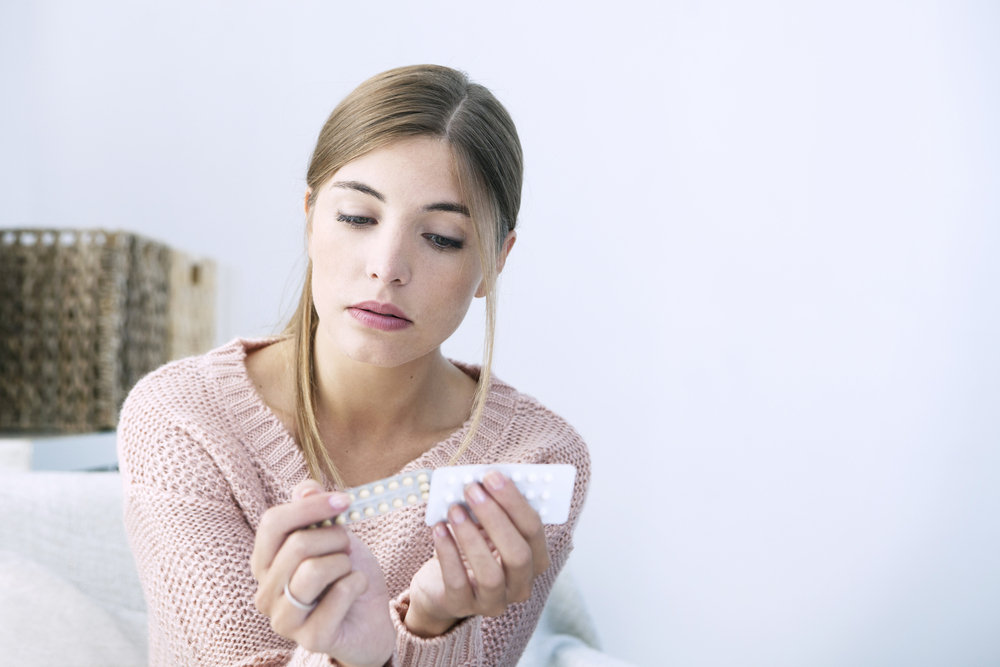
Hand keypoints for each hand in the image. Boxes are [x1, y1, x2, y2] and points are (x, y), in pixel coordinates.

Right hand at [251, 479, 394, 666]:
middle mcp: (265, 592)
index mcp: (264, 562)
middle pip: (297, 544)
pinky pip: (339, 594)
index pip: (272, 523)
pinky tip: (357, 589)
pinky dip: (357, 583)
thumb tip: (306, 488)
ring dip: (344, 563)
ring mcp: (283, 619)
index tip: (345, 501)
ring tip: (348, 570)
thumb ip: (315, 511)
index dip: (310, 506)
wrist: (369, 619)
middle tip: (347, 548)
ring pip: (314, 570)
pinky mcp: (310, 639)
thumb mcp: (332, 536)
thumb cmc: (344, 575)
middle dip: (335, 538)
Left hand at [406, 470, 550, 636]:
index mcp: (535, 559)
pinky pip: (457, 582)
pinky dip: (447, 553)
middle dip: (495, 517)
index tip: (493, 476)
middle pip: (518, 554)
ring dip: (471, 536)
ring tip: (453, 509)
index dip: (515, 502)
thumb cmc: (472, 547)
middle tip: (472, 489)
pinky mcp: (463, 607)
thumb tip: (482, 479)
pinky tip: (438, 529)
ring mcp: (494, 602)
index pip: (534, 530)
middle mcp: (521, 585)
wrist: (441, 585)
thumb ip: (492, 506)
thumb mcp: (486, 527)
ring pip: (490, 573)